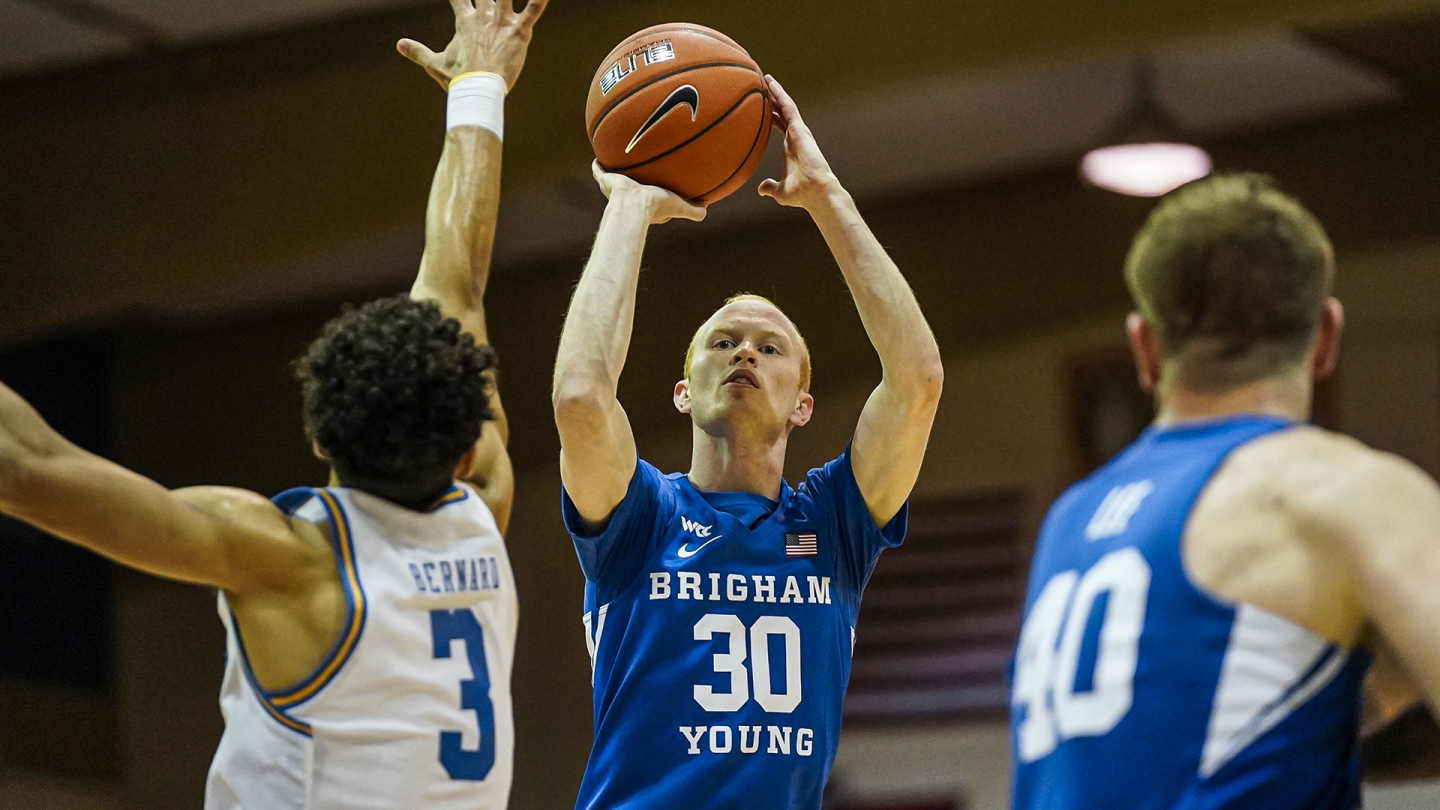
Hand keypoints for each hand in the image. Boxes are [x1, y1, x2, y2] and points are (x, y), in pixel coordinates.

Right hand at [397, 0, 547, 91]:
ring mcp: (501, 22)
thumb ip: (418, 52)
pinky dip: (540, 0)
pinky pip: (533, 10)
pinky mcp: (519, 31)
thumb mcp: (434, 64)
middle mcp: (483, 16)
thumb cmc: (458, 79)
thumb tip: (399, 45)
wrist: (478, 91)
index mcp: (464, 21)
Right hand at [591, 162, 706, 224]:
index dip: (655, 191)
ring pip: (614, 179)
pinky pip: (599, 171)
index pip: (651, 196)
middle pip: (632, 185)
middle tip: (639, 168)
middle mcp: (630, 196)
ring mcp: (616, 189)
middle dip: (634, 179)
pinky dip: (598, 166)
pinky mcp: (606, 181)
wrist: (633, 205)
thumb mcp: (680, 206)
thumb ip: (693, 209)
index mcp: (646, 203)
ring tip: (617, 158)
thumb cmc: (656, 206)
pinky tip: (598, 157)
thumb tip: (707, 206)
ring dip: (616, 171)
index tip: (660, 183)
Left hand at [758, 75, 842, 209]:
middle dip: (773, 98)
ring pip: (786, 106)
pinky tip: (770, 83)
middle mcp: (795, 136)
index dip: (770, 115)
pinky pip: (788, 107)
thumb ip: (770, 187)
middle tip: (762, 85)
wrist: (815, 192)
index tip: (761, 106)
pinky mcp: (800, 129)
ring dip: (776, 91)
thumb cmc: (801, 194)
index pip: (778, 125)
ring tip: (765, 78)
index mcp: (790, 147)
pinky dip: (779, 94)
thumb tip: (761, 189)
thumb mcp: (780, 191)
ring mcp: (799, 131)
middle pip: (781, 112)